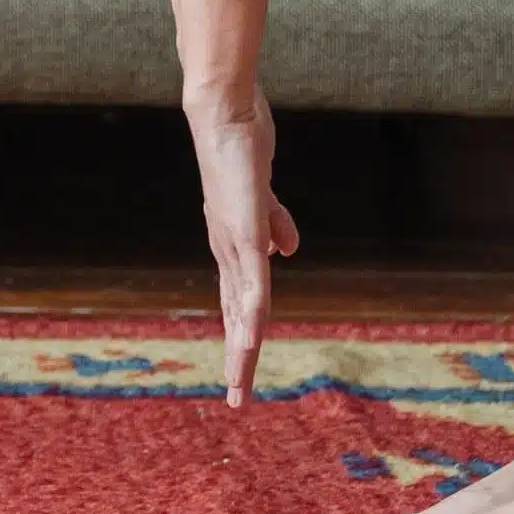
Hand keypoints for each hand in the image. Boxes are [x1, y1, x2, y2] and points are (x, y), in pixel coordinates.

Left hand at [186, 85, 300, 408]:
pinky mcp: (244, 228)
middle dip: (237, 357)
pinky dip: (253, 309)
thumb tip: (288, 251)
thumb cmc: (241, 149)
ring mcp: (234, 240)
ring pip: (242, 306)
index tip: (240, 373)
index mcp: (232, 245)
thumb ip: (274, 223)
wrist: (225, 113)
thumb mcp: (261, 197)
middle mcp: (227, 249)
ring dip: (243, 345)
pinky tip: (253, 336)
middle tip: (237, 400)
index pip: (236, 302)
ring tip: (241, 381)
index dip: (240, 338)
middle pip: (234, 315)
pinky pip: (253, 277)